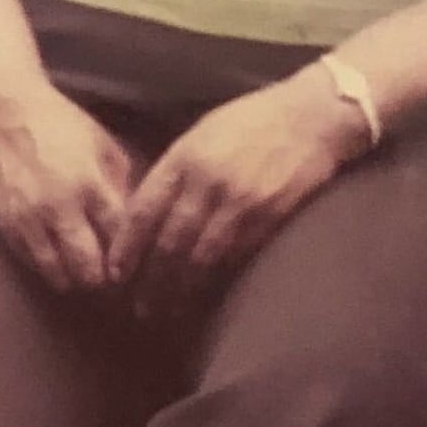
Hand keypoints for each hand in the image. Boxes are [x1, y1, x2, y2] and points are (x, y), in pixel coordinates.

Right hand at [0, 79, 139, 294]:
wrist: (5, 114)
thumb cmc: (60, 124)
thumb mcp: (103, 145)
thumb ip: (120, 184)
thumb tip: (129, 222)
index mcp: (91, 185)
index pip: (117, 238)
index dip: (128, 259)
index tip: (134, 268)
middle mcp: (61, 208)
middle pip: (88, 267)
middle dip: (103, 281)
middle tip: (110, 282)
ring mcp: (30, 220)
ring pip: (58, 274)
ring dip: (75, 282)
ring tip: (84, 278)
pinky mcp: (8, 226)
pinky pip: (32, 263)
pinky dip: (48, 269)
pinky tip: (58, 265)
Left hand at [112, 65, 364, 301]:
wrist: (310, 117)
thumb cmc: (251, 121)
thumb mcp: (202, 134)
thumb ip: (175, 170)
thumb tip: (147, 210)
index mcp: (184, 158)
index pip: (144, 211)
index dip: (126, 247)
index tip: (115, 274)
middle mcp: (206, 183)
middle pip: (169, 242)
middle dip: (151, 279)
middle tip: (139, 307)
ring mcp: (239, 203)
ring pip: (200, 257)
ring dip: (181, 288)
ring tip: (167, 309)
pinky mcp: (268, 218)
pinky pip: (235, 257)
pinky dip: (216, 278)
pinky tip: (205, 294)